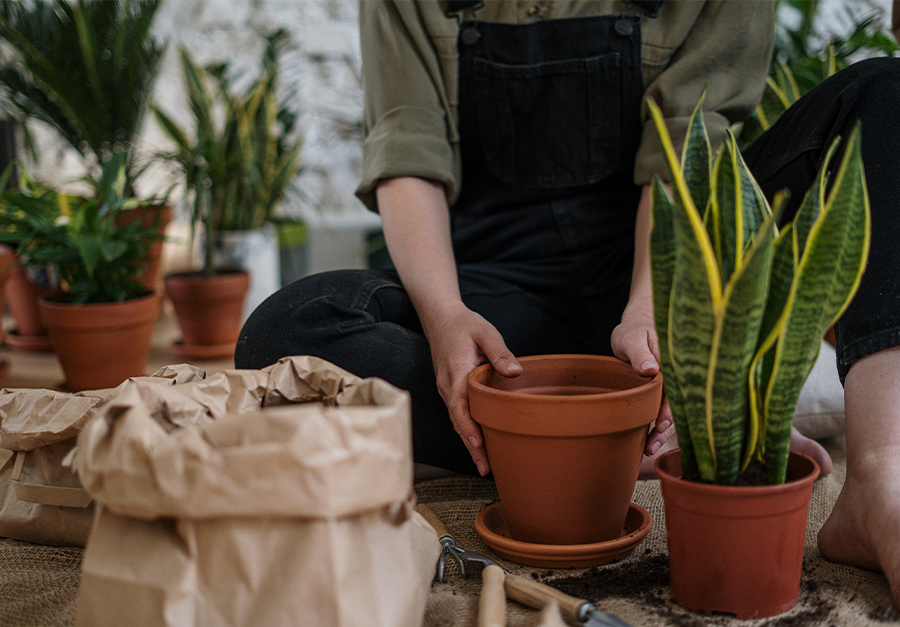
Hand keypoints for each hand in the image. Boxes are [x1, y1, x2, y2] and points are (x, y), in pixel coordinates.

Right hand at [425, 301, 521, 475]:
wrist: (440, 318)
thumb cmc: (464, 325)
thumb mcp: (485, 332)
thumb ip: (500, 352)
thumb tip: (515, 372)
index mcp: (456, 372)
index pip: (459, 406)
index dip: (468, 428)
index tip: (478, 445)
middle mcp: (447, 386)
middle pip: (457, 422)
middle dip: (470, 446)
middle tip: (486, 469)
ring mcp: (446, 389)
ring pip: (457, 421)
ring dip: (468, 442)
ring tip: (485, 465)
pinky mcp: (450, 390)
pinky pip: (458, 414)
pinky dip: (466, 430)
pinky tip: (479, 443)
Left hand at [611, 310, 673, 455]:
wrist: (634, 329)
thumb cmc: (633, 332)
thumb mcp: (631, 338)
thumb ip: (640, 353)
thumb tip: (652, 369)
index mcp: (673, 364)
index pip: (676, 390)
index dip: (670, 410)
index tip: (661, 425)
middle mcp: (675, 378)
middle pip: (676, 406)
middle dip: (666, 427)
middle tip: (652, 444)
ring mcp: (670, 387)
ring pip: (671, 412)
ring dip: (662, 431)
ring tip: (649, 449)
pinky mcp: (661, 393)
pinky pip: (663, 411)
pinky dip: (657, 426)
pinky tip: (649, 441)